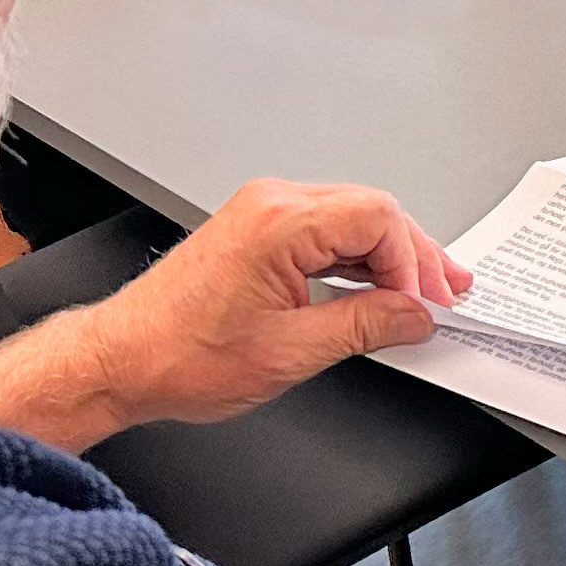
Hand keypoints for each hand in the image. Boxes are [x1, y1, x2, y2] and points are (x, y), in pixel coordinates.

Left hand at [79, 179, 469, 429]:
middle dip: (412, 257)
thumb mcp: (290, 353)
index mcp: (278, 223)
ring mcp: (261, 214)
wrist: (121, 360)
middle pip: (370, 212)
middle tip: (443, 296)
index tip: (426, 305)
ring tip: (420, 294)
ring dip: (388, 258)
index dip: (413, 264)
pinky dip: (355, 260)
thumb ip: (364, 326)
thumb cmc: (179, 355)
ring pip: (350, 220)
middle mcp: (270, 205)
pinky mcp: (255, 231)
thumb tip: (411, 316)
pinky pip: (323, 232)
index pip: (377, 219)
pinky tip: (374, 288)